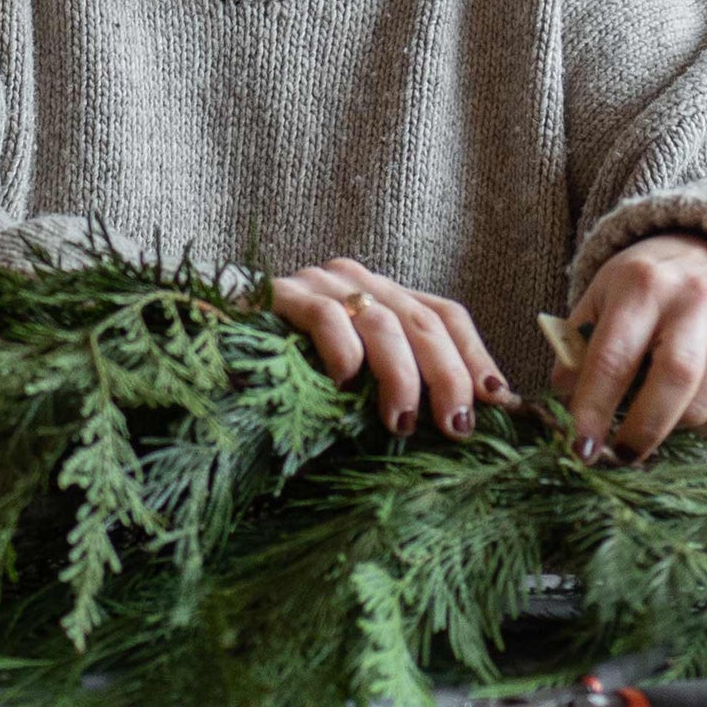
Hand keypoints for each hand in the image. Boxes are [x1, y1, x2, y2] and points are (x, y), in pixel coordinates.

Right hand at [267, 259, 512, 440]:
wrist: (209, 340)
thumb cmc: (286, 371)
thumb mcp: (355, 377)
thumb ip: (398, 382)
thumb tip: (462, 419)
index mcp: (381, 294)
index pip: (445, 314)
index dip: (475, 356)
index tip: (497, 400)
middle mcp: (356, 280)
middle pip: (423, 321)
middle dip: (448, 377)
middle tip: (457, 425)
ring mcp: (318, 284)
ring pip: (382, 322)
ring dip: (400, 377)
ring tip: (400, 422)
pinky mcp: (281, 294)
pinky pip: (326, 318)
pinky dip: (343, 353)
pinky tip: (344, 386)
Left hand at [562, 233, 706, 463]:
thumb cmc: (645, 285)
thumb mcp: (600, 298)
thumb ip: (577, 347)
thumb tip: (563, 402)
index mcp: (642, 284)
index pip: (612, 358)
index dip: (593, 409)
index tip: (579, 447)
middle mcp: (696, 300)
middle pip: (672, 382)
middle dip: (640, 431)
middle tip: (619, 456)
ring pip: (703, 406)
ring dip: (671, 426)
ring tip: (655, 412)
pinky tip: (692, 407)